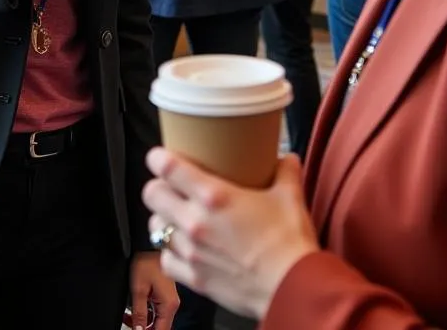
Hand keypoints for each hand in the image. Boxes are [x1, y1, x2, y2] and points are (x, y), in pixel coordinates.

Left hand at [125, 251, 177, 329]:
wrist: (150, 243)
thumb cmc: (146, 261)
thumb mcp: (138, 289)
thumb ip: (139, 313)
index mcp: (169, 305)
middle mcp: (172, 304)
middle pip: (160, 327)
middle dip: (144, 328)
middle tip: (129, 323)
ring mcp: (169, 299)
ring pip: (157, 320)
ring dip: (143, 322)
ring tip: (128, 317)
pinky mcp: (165, 295)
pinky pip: (156, 311)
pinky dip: (145, 313)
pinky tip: (132, 311)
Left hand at [142, 149, 318, 319]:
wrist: (294, 289)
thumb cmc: (289, 242)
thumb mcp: (290, 197)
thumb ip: (285, 171)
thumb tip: (287, 157)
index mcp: (213, 196)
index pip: (167, 167)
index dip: (158, 158)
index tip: (161, 156)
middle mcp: (195, 221)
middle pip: (152, 194)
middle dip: (158, 187)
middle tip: (170, 186)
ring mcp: (191, 252)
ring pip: (155, 226)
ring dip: (163, 218)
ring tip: (175, 216)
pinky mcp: (195, 278)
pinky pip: (166, 260)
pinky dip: (170, 252)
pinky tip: (182, 248)